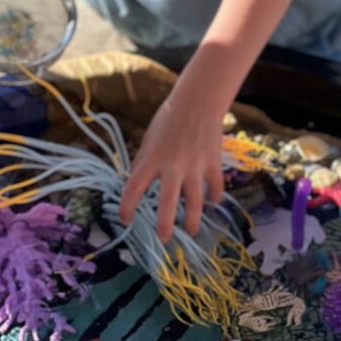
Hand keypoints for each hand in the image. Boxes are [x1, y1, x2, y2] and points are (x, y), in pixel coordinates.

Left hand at [119, 83, 225, 242]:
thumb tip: (133, 181)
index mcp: (152, 158)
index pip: (134, 188)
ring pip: (195, 203)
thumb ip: (142, 161)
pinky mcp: (213, 164)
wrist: (198, 101)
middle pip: (167, 204)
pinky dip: (214, 197)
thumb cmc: (169, 118)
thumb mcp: (149, 138)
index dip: (127, 207)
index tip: (125, 220)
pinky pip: (215, 187)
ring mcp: (195, 167)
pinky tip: (211, 203)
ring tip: (190, 232)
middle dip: (164, 226)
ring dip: (192, 221)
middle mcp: (173, 166)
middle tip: (163, 239)